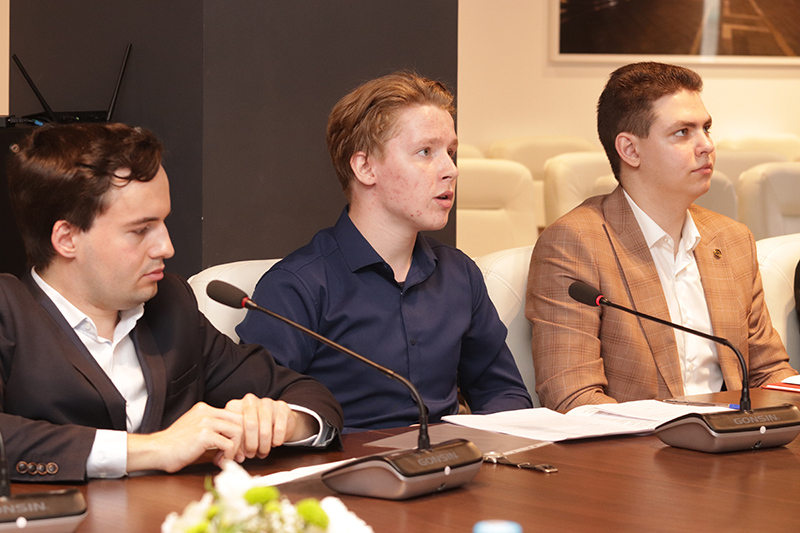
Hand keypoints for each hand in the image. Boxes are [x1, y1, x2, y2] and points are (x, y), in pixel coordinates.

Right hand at [127, 402, 243, 473]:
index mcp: (205, 409)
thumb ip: (213, 428)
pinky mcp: (204, 434)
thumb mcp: (195, 429)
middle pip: (241, 421)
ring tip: (226, 458)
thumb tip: (235, 438)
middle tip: (239, 454)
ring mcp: (206, 421)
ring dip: (236, 449)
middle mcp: (207, 411)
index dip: (241, 432)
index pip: (235, 415)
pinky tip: (218, 461)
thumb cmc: (175, 445)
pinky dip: (228, 455)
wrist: (157, 451)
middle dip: (244, 440)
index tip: (238, 447)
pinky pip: (229, 444)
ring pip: (238, 431)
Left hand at [224, 394, 316, 459]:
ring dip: (264, 446)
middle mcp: (250, 401)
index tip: (239, 455)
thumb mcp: (239, 434)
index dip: (237, 444)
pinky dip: (276, 440)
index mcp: (235, 406)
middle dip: (251, 445)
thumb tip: (223, 460)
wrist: (276, 417)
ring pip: (265, 430)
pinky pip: (279, 429)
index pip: (234, 426)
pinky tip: (274, 443)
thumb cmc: (254, 427)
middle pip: (250, 426)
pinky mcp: (282, 407)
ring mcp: (266, 403)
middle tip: (251, 455)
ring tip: (262, 453)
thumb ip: (230, 445)